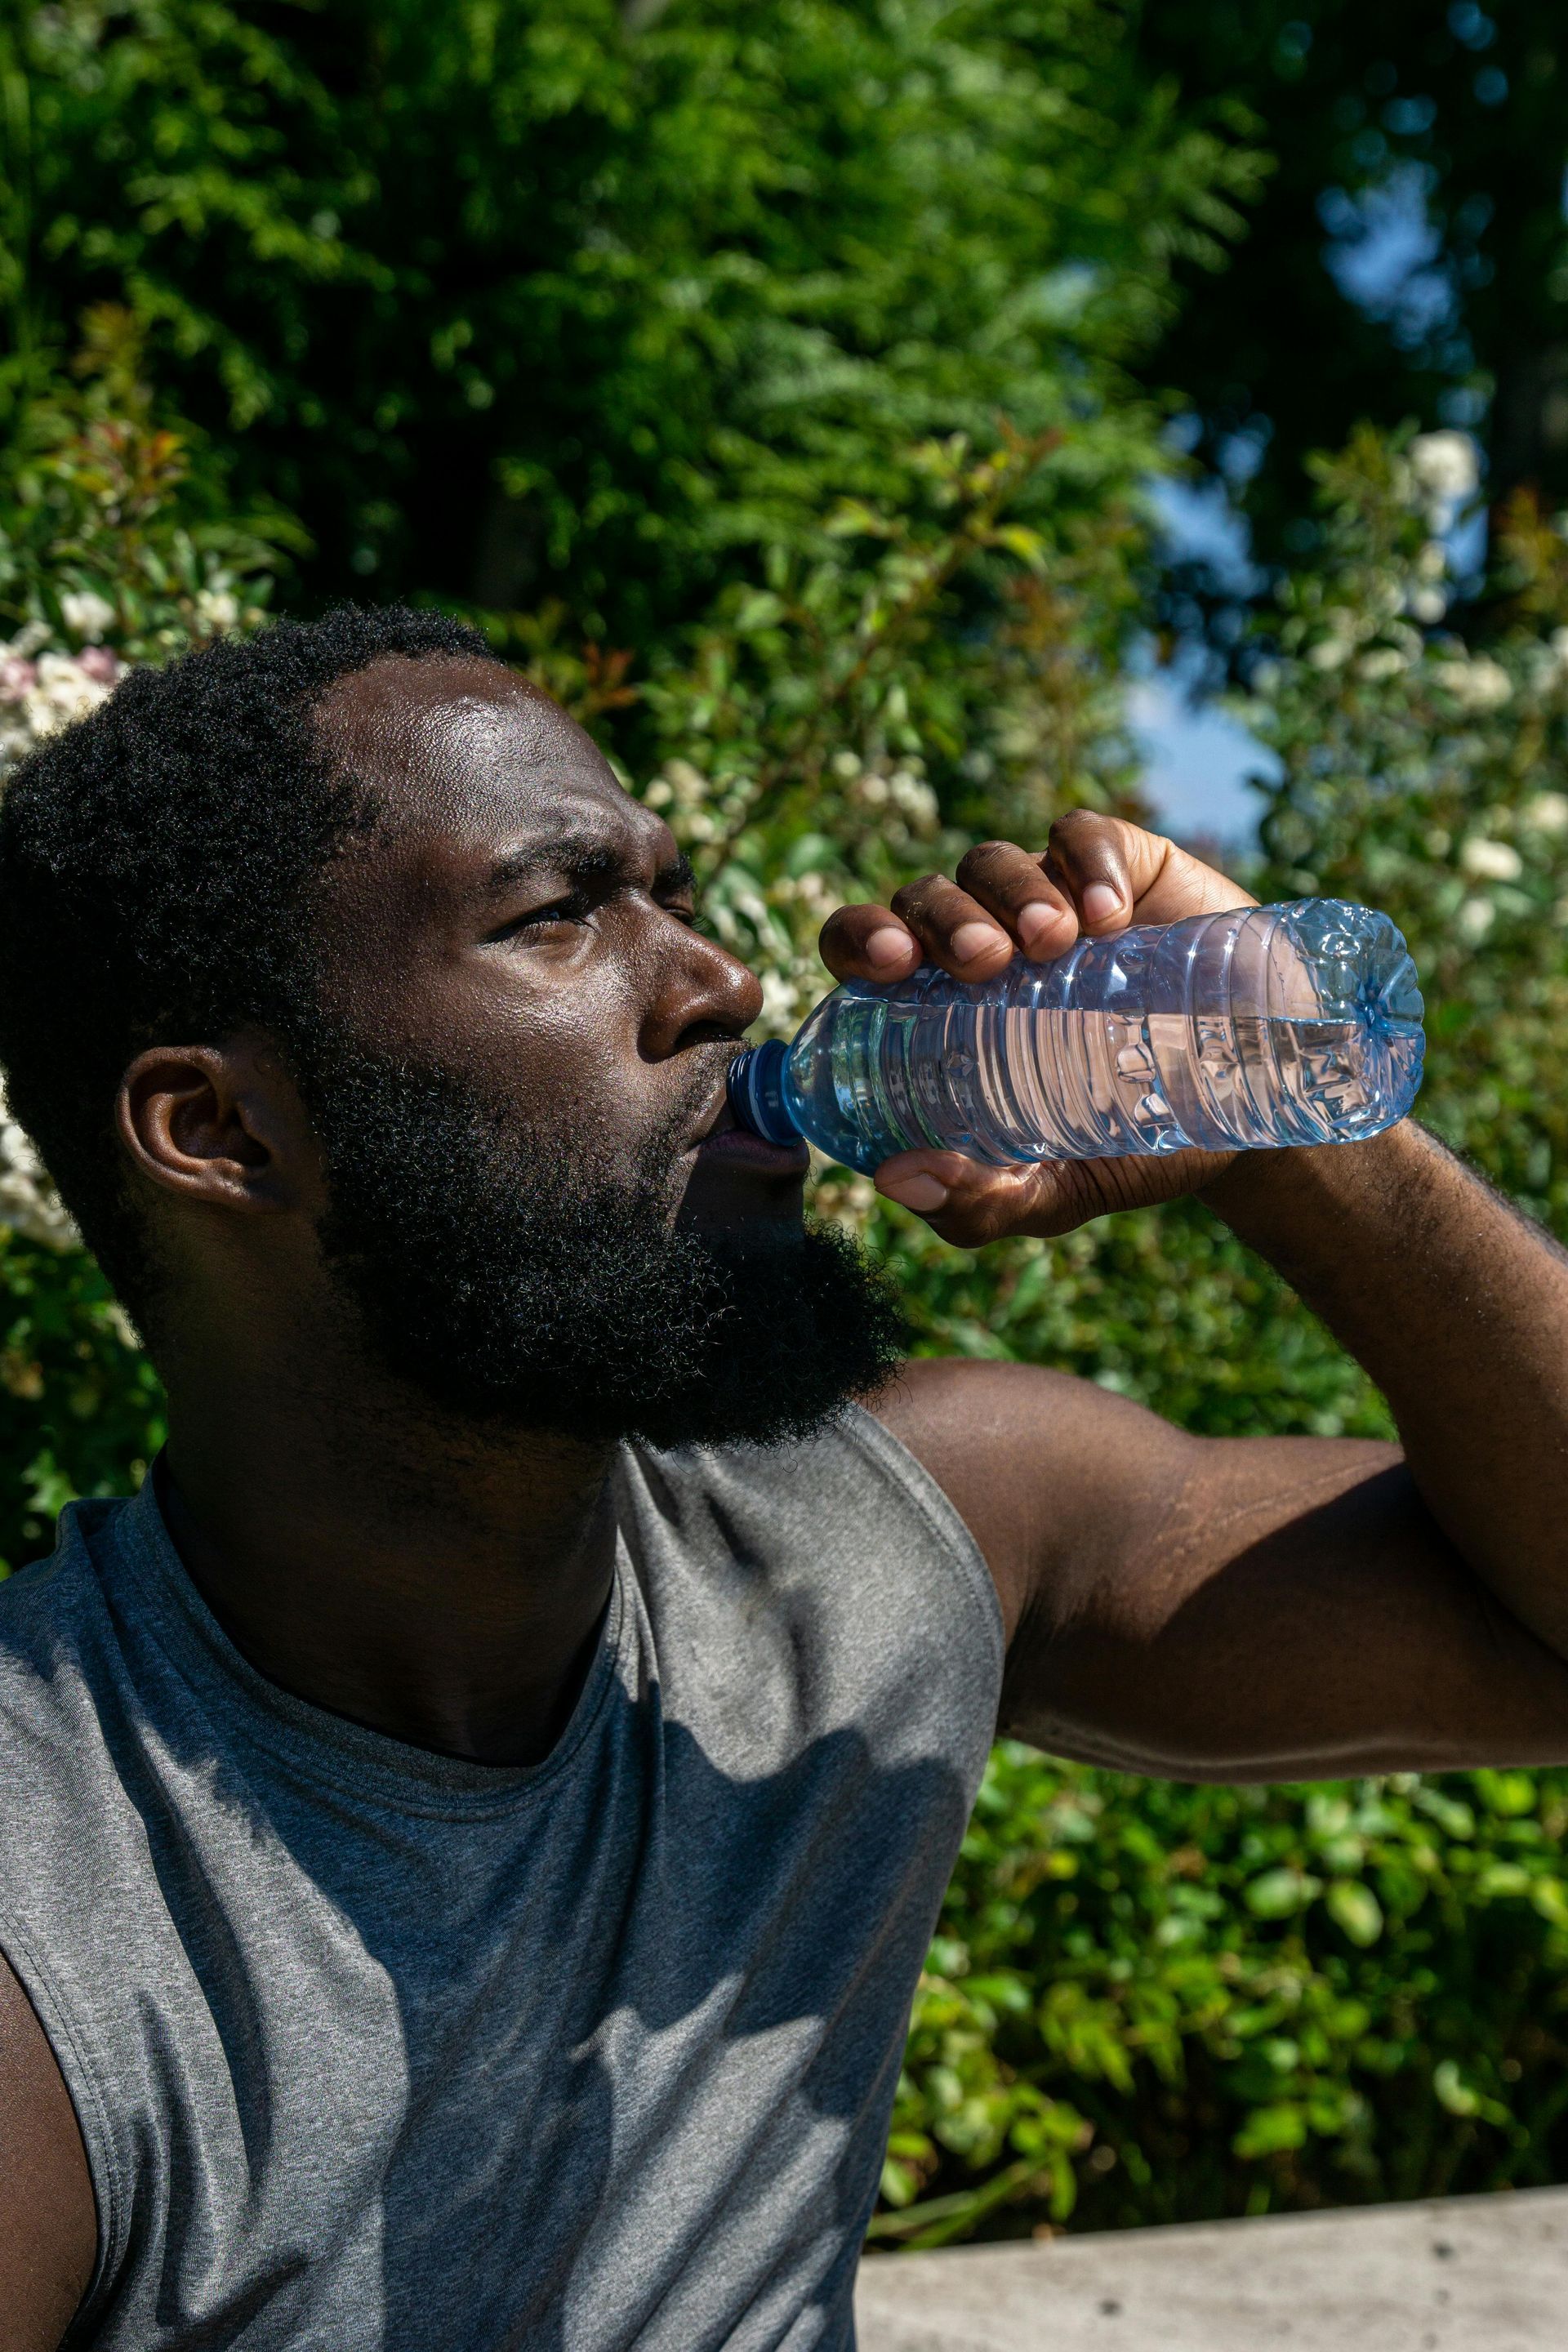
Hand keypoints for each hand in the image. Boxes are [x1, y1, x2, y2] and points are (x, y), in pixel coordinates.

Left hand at [817, 812, 1257, 1244]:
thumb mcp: (1054, 1191)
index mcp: (940, 1008)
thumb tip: (895, 1182)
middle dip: (943, 919)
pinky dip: (1086, 862)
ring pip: (991, 861)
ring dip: (1009, 891)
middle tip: (985, 964)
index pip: (865, 950)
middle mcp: (983, 942)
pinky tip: (1111, 915)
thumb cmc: (1130, 1144)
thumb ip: (979, 1204)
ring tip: (1056, 943)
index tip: (890, 967)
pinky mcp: (1121, 867)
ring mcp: (1050, 898)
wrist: (1253, 1112)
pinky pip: (1080, 837)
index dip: (859, 939)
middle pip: (924, 898)